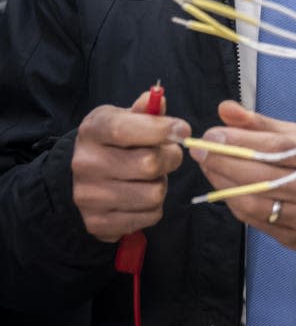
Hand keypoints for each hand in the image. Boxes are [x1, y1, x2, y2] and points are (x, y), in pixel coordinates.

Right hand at [72, 91, 190, 242]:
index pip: (125, 130)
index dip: (161, 129)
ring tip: (151, 177)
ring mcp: (89, 197)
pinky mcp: (98, 224)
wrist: (82, 177)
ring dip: (162, 184)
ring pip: (154, 193)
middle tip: (168, 155)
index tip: (183, 130)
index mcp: (92, 130)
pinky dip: (155, 207)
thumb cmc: (114, 141)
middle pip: (148, 164)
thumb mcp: (124, 117)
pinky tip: (142, 195)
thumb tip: (160, 101)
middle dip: (170, 158)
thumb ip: (145, 110)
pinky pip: (150, 216)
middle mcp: (85, 163)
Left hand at [191, 100, 295, 252]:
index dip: (242, 140)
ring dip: (225, 184)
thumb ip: (264, 124)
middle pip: (265, 176)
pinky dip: (236, 203)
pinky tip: (224, 188)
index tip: (213, 133)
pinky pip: (258, 221)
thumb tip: (225, 110)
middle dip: (226, 162)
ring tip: (208, 167)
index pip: (280, 148)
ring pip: (258, 202)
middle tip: (201, 149)